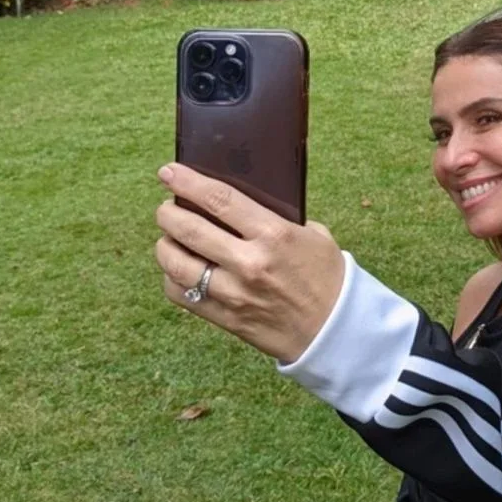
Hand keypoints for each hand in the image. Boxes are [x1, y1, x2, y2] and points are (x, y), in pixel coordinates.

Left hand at [154, 163, 345, 364]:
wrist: (336, 329)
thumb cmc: (326, 277)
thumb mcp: (312, 235)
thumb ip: (279, 218)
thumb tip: (241, 204)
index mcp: (274, 235)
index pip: (219, 199)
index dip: (187, 182)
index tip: (168, 173)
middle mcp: (250, 263)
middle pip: (189, 230)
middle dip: (168, 213)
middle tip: (166, 207)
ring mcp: (235, 293)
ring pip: (177, 264)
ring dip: (165, 246)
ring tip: (169, 238)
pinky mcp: (227, 318)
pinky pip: (182, 295)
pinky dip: (172, 279)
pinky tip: (179, 270)